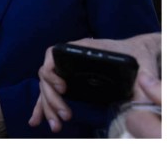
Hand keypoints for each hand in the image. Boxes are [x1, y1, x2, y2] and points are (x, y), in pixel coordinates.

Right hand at [29, 33, 160, 131]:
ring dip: (46, 107)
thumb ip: (140, 79)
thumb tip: (137, 98)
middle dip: (52, 99)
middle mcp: (66, 58)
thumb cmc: (135, 53)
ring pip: (46, 88)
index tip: (63, 88)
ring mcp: (64, 70)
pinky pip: (49, 94)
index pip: (52, 56)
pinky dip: (41, 107)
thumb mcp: (140, 63)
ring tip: (56, 126)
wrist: (136, 51)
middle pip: (47, 77)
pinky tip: (36, 121)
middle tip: (65, 116)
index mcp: (78, 48)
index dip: (53, 73)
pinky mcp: (66, 82)